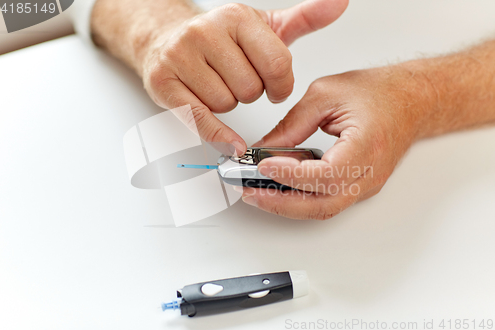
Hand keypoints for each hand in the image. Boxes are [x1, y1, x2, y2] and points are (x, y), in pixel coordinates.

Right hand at [142, 0, 347, 154]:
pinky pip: (200, 118)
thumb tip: (337, 3)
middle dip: (250, 93)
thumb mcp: (263, 27)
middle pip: (251, 88)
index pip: (277, 65)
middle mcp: (205, 32)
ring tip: (218, 87)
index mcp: (237, 17)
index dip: (281, 85)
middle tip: (238, 82)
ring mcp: (181, 56)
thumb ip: (303, 19)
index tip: (274, 88)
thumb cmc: (219, 39)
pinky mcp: (164, 82)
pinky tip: (230, 143)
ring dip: (229, 105)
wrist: (166, 38)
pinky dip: (218, 135)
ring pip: (226, 104)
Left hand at [241, 65, 435, 218]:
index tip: (262, 166)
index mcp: (367, 145)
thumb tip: (263, 148)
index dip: (291, 175)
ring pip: (323, 208)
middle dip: (281, 203)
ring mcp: (367, 184)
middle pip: (322, 205)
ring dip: (287, 205)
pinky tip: (280, 188)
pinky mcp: (359, 186)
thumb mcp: (325, 95)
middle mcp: (370, 172)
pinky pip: (328, 200)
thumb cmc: (378, 92)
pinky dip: (301, 198)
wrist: (412, 99)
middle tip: (250, 192)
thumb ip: (291, 124)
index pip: (326, 175)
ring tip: (258, 192)